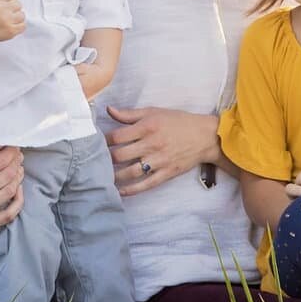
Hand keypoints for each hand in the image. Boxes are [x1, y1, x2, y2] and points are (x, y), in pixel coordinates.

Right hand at [0, 0, 25, 41]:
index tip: (4, 2)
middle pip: (18, 4)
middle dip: (13, 8)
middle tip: (4, 12)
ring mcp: (5, 22)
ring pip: (22, 15)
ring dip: (16, 17)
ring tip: (7, 19)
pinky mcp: (10, 31)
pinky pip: (23, 25)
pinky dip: (18, 25)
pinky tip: (10, 25)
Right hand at [0, 144, 23, 231]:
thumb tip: (1, 142)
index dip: (10, 152)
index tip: (14, 147)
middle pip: (6, 176)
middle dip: (16, 162)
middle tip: (18, 156)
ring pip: (10, 192)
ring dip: (18, 177)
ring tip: (18, 168)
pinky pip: (10, 214)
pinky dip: (18, 200)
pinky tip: (18, 188)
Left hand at [105, 106, 220, 196]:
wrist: (204, 136)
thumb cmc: (177, 122)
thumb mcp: (154, 112)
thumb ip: (129, 114)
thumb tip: (108, 110)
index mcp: (147, 127)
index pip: (117, 136)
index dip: (103, 140)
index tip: (96, 142)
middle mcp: (151, 144)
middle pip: (120, 156)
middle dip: (105, 159)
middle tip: (96, 161)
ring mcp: (159, 161)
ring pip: (130, 172)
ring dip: (114, 176)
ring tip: (103, 176)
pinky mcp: (166, 174)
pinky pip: (146, 185)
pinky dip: (131, 190)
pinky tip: (120, 191)